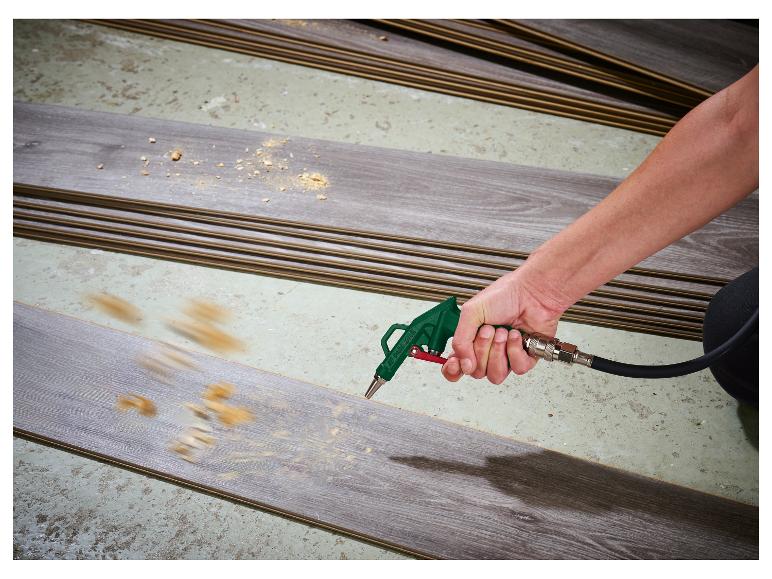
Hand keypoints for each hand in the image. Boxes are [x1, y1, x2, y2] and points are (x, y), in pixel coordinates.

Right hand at [441, 266, 567, 383]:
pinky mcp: (525, 358)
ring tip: (504, 332)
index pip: (457, 365)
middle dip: (482, 349)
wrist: (532, 292)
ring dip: (498, 352)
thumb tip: (463, 365)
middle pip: (476, 371)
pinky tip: (516, 336)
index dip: (453, 369)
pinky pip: (517, 369)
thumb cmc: (505, 295)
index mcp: (471, 340)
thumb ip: (460, 340)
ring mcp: (506, 356)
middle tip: (488, 330)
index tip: (454, 363)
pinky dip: (515, 351)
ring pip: (496, 375)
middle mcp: (487, 351)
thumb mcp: (472, 312)